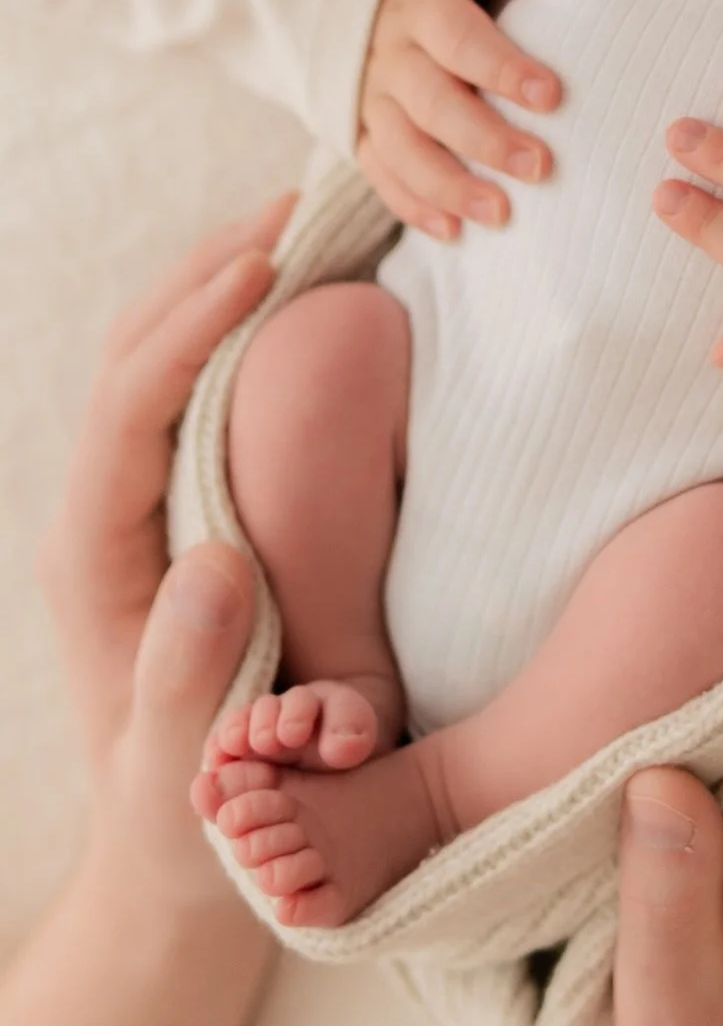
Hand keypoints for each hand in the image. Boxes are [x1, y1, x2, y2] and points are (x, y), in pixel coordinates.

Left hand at [38, 196, 290, 901]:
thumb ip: (183, 677)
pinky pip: (193, 393)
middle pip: (132, 357)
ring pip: (156, 361)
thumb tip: (214, 560)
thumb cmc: (185, 814)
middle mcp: (100, 517)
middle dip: (204, 272)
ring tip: (296, 225)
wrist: (170, 851)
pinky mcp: (172, 510)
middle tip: (293, 206)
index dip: (190, 328)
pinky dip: (233, 328)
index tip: (262, 267)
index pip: (127, 410)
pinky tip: (290, 299)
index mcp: (92, 562)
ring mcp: (132, 508)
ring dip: (215, 283)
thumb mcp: (183, 770)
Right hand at [358, 0, 561, 238]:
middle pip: (435, 104)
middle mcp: (385, 53)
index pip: (460, 39)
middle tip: (540, 166)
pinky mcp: (353, 124)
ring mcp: (365, 94)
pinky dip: (412, 204)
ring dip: (451, 186)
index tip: (550, 95)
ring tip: (502, 214)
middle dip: (486, 140)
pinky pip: (378, 170)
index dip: (503, 69)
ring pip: (405, 149)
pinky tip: (453, 231)